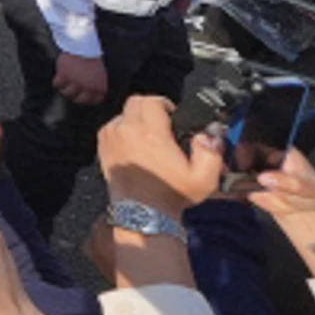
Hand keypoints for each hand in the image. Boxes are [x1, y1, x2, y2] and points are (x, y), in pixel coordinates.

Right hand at [50, 48, 109, 108]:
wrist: (81, 45)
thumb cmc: (91, 56)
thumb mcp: (99, 72)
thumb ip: (95, 83)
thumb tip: (86, 92)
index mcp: (99, 86)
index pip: (95, 100)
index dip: (88, 99)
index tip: (83, 96)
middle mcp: (88, 87)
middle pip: (79, 100)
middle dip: (75, 96)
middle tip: (72, 91)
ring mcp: (75, 82)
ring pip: (67, 93)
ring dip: (64, 88)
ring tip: (64, 84)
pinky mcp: (64, 76)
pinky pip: (57, 84)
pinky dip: (56, 81)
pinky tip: (58, 77)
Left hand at [92, 95, 218, 217]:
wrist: (142, 213)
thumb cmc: (171, 195)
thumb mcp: (203, 178)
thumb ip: (211, 152)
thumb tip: (209, 135)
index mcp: (151, 133)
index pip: (152, 101)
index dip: (165, 104)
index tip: (173, 117)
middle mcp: (127, 131)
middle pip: (135, 102)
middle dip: (150, 108)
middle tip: (163, 124)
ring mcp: (111, 139)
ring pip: (123, 115)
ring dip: (136, 120)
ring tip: (149, 137)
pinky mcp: (103, 149)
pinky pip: (112, 128)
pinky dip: (123, 131)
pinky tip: (135, 146)